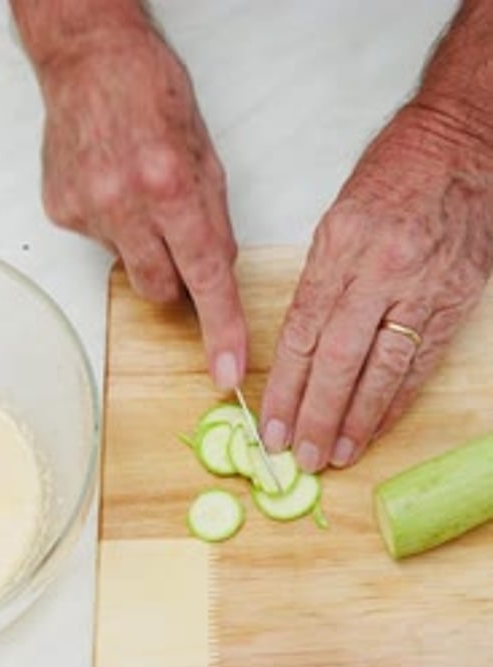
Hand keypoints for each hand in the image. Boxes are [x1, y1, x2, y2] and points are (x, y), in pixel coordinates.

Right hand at [38, 23, 246, 388]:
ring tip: (138, 193)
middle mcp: (125, 202)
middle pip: (161, 289)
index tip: (226, 369)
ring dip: (143, 244)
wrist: (91, 58)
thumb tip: (217, 274)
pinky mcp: (63, 212)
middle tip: (174, 234)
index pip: (206, 277)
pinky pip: (102, 243)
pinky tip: (113, 186)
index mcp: (171, 186)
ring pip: (130, 266)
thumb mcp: (206, 157)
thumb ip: (215, 223)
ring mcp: (88, 209)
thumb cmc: (153, 94)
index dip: (221, 329)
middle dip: (176, 275)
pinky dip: (114, 225)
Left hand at [262, 104, 492, 470]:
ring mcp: (422, 287)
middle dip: (316, 413)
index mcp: (340, 245)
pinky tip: (378, 426)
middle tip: (301, 455)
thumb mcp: (339, 217)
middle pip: (339, 359)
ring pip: (382, 368)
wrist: (462, 143)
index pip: (303, 333)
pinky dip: (398, 400)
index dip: (285, 387)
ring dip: (357, 418)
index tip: (271, 424)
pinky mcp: (455, 299)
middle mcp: (380, 269)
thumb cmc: (396, 173)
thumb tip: (303, 348)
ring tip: (337, 453)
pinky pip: (421, 362)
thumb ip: (322, 282)